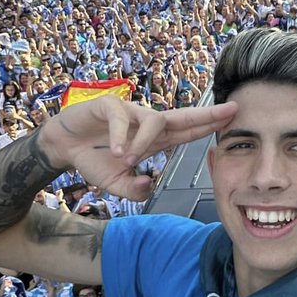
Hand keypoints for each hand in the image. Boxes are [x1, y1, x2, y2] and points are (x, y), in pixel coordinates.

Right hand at [38, 96, 237, 199]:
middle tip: (231, 110)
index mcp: (154, 140)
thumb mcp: (116, 184)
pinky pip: (122, 118)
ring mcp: (130, 113)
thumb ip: (134, 190)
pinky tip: (115, 151)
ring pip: (153, 121)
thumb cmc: (94, 160)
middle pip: (183, 116)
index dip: (209, 126)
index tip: (233, 120)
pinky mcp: (109, 106)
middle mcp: (146, 123)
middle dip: (207, 114)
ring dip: (144, 143)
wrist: (63, 146)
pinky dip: (120, 135)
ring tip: (127, 160)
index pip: (188, 131)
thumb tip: (150, 185)